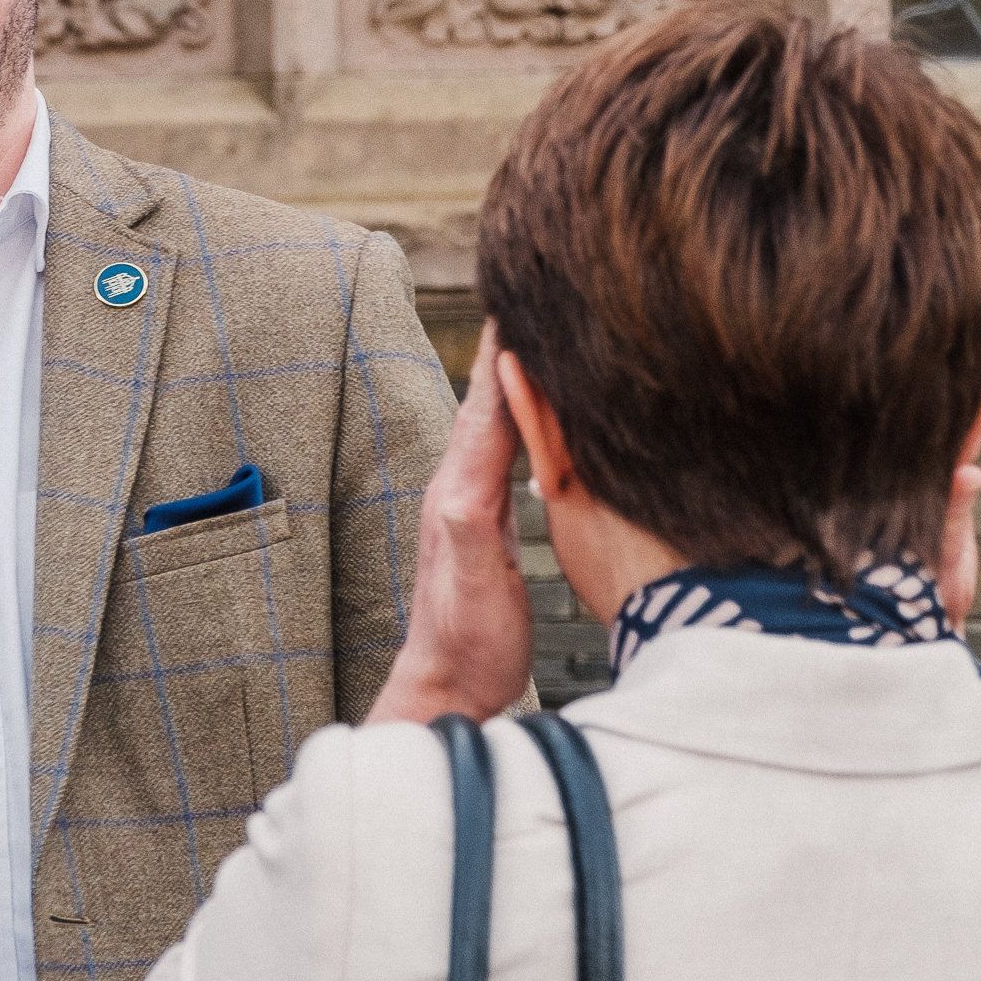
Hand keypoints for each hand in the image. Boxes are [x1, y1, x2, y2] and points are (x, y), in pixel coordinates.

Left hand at [368, 325, 534, 727]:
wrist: (447, 688)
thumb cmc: (468, 647)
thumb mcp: (474, 595)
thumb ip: (469, 541)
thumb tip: (466, 492)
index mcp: (460, 496)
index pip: (485, 413)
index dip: (503, 358)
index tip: (517, 303)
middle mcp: (458, 489)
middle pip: (486, 404)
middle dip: (505, 348)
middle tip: (524, 292)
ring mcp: (469, 503)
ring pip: (495, 422)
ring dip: (511, 375)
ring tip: (530, 330)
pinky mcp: (483, 520)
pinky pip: (505, 452)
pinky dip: (520, 416)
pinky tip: (533, 408)